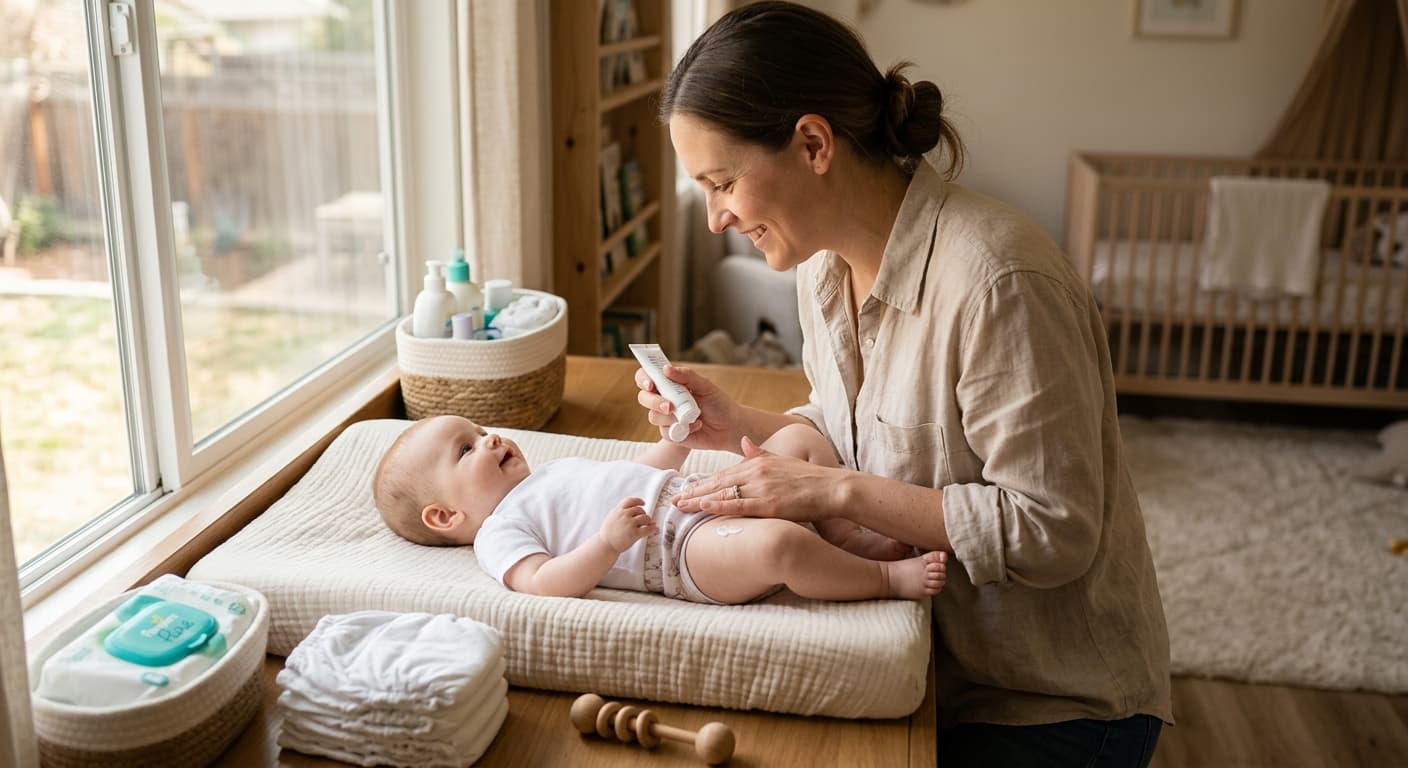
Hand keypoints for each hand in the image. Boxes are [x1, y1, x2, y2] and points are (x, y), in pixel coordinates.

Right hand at [598, 497, 656, 552]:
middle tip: (644, 519)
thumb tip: (633, 511)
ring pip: (645, 518)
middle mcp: (624, 515)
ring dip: (648, 521)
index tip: (642, 503)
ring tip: (648, 524)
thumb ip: (620, 512)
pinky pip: (648, 529)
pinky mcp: (634, 533)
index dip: (638, 501)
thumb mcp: (611, 517)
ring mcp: (630, 523)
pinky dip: (653, 529)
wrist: (605, 544)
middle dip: (643, 514)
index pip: (630, 501)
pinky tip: (654, 529)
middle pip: (639, 509)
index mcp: (618, 510)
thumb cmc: (607, 533)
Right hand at [634, 363, 742, 450]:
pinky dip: (682, 429)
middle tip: (669, 406)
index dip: (643, 379)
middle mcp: (664, 400)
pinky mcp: (671, 434)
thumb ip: (686, 376)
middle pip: (644, 398)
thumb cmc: (717, 402)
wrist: (729, 426)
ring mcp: (666, 418)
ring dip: (670, 417)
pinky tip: (696, 425)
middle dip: (653, 401)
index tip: (651, 384)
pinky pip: (665, 432)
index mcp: (669, 384)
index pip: (646, 378)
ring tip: (691, 416)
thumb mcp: (705, 385)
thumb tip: (665, 369)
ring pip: (653, 416)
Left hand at [671, 437, 839, 519]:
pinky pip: (738, 505)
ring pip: (723, 493)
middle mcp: (755, 471)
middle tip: (673, 498)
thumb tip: (745, 442)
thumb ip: (760, 452)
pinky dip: (719, 506)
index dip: (702, 481)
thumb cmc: (810, 478)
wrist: (832, 488)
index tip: (686, 487)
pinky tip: (703, 507)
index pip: (723, 473)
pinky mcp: (769, 503)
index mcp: (757, 462)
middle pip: (717, 482)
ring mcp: (761, 487)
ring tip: (680, 505)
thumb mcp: (782, 460)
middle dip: (693, 490)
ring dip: (699, 500)